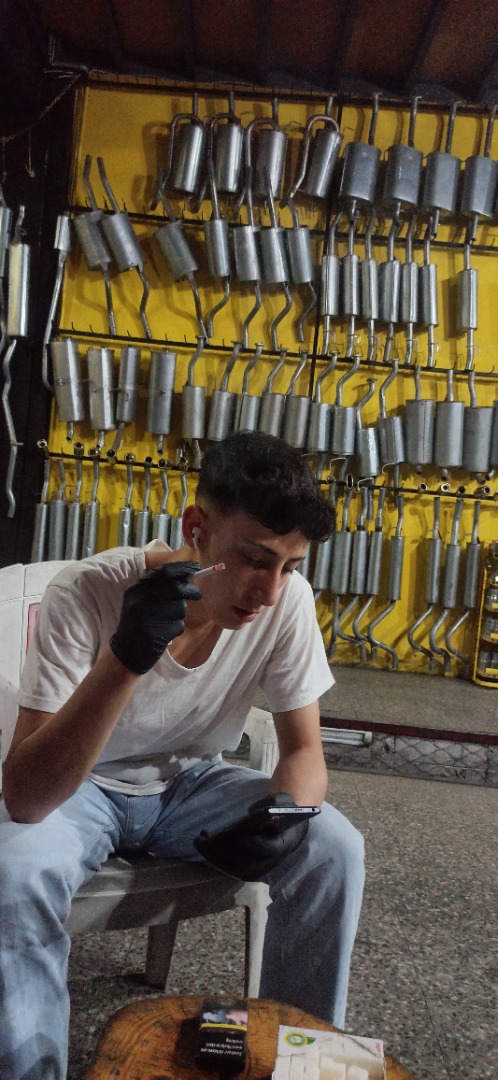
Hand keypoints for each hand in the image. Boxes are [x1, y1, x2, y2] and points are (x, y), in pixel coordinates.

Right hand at [109, 561, 201, 674]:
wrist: (125, 652)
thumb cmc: (139, 622)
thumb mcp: (141, 600)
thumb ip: (160, 588)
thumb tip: (188, 576)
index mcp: (136, 589)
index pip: (163, 572)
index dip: (183, 568)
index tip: (197, 568)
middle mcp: (140, 600)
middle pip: (176, 588)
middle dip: (191, 590)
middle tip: (197, 593)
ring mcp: (146, 617)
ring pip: (180, 608)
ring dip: (180, 613)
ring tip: (168, 620)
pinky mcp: (155, 634)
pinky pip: (178, 625)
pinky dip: (177, 628)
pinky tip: (165, 633)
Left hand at [194, 793, 312, 881]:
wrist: (288, 833)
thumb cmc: (284, 814)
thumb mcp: (282, 802)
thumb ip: (271, 804)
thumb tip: (251, 811)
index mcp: (280, 847)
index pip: (262, 847)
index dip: (245, 840)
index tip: (229, 830)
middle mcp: (267, 865)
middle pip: (242, 861)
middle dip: (222, 848)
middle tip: (206, 835)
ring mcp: (256, 872)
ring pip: (231, 867)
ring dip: (212, 854)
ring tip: (198, 840)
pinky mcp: (245, 872)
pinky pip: (226, 868)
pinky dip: (212, 857)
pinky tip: (202, 844)